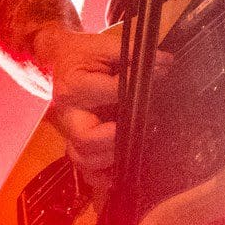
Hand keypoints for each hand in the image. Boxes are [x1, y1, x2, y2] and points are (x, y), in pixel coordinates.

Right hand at [34, 23, 170, 191]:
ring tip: (132, 148)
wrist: (58, 61)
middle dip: (116, 138)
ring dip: (110, 159)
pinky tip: (119, 173)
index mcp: (74, 87)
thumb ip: (133, 55)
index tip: (159, 85)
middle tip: (141, 129)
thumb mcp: (104, 46)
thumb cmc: (83, 55)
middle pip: (86, 139)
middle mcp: (68, 115)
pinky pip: (84, 171)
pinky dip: (101, 177)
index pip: (109, 94)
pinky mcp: (75, 144)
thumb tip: (166, 64)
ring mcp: (69, 133)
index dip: (137, 92)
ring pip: (83, 159)